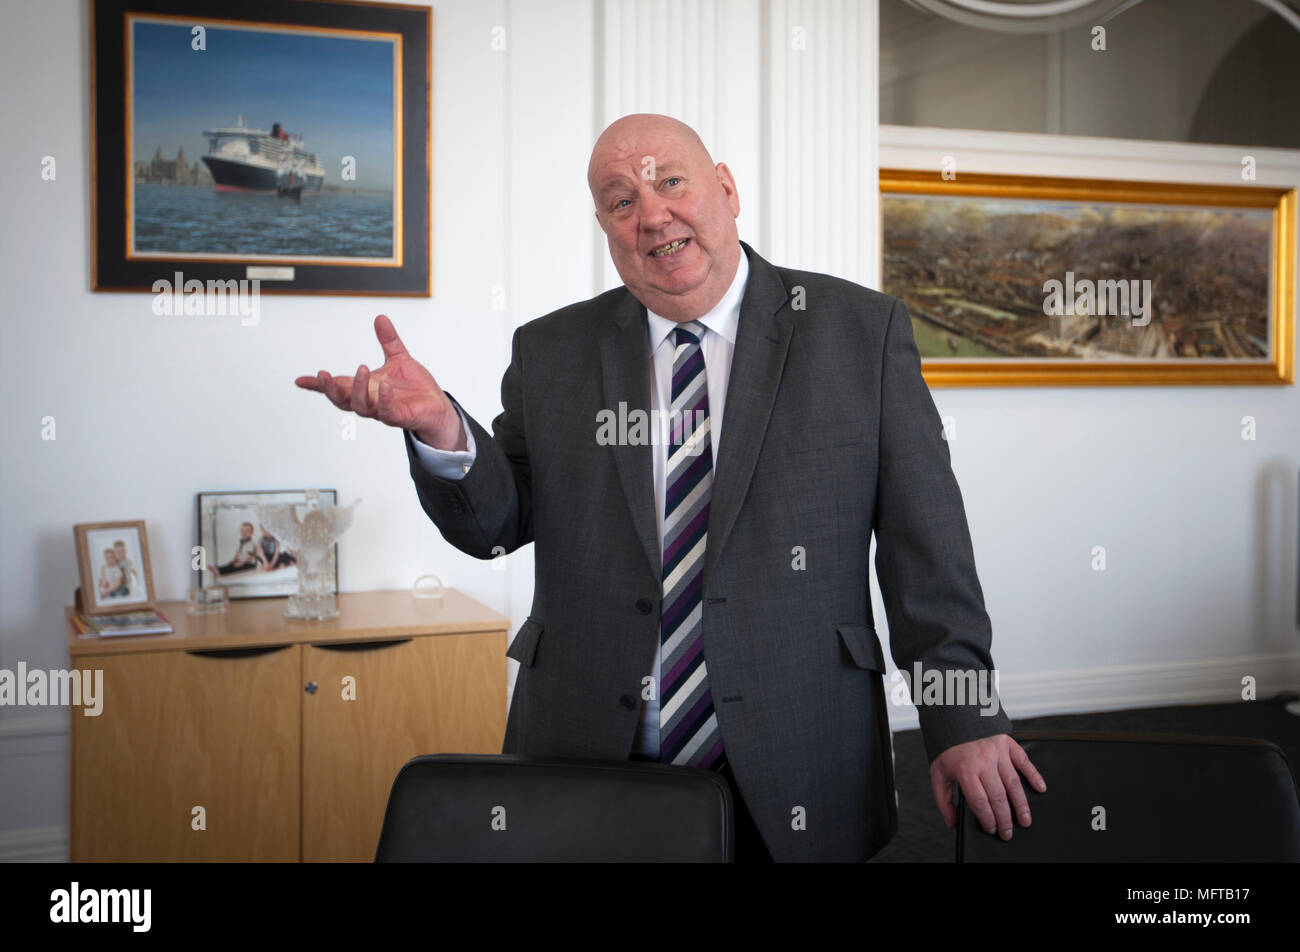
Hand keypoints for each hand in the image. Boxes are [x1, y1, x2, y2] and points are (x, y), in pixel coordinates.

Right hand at [294, 314, 464, 449]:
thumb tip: (380, 318)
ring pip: (362, 407)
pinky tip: (385, 387)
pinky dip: (385, 400)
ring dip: (358, 389)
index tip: (299, 380)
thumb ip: (388, 341)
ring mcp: (383, 411)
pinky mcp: (400, 418)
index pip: (338, 386)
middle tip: (324, 375)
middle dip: (330, 389)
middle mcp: (371, 401)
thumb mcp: (399, 358)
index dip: (318, 385)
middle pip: (342, 400)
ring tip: (362, 368)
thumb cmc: (416, 388)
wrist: (438, 407)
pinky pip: (388, 413)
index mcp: (366, 388)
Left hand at [930, 733, 1044, 839]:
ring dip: (1021, 805)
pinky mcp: (1008, 744)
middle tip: (1008, 833)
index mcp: (965, 769)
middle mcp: (983, 760)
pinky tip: (1040, 788)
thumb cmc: (949, 751)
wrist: (955, 722)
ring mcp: (997, 752)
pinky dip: (1034, 775)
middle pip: (998, 796)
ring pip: (1013, 783)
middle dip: (1005, 819)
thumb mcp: (938, 775)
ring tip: (1025, 820)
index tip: (992, 829)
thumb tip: (953, 823)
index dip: (987, 818)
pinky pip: (1024, 762)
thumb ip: (943, 800)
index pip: (979, 800)